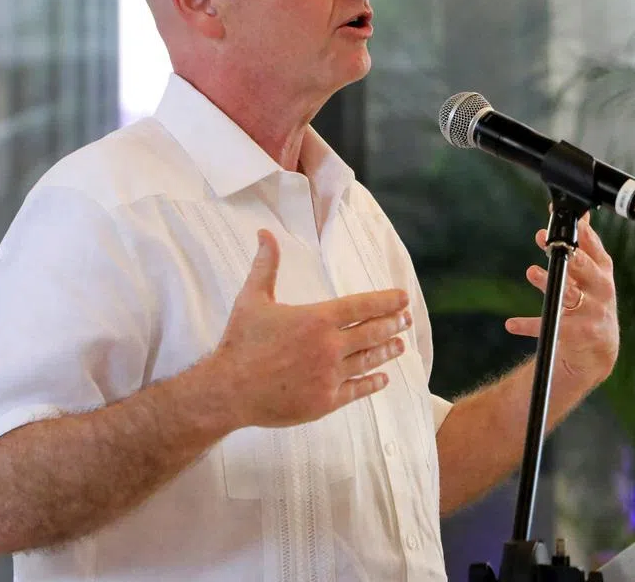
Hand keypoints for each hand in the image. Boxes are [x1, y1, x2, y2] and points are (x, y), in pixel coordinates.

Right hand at [202, 229, 410, 429]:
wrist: (227, 391)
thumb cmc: (239, 342)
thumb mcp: (252, 298)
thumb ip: (265, 265)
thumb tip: (265, 233)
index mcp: (317, 319)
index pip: (362, 306)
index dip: (386, 301)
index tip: (403, 298)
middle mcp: (330, 346)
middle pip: (372, 332)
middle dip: (393, 324)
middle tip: (407, 319)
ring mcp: (330, 375)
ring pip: (369, 360)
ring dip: (387, 350)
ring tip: (401, 345)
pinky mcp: (325, 401)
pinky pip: (357, 390)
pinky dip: (373, 382)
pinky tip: (383, 377)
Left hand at [505, 213, 618, 384]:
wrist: (598, 349)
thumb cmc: (591, 302)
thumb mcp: (592, 274)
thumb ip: (585, 247)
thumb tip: (580, 214)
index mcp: (602, 271)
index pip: (594, 247)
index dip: (578, 232)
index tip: (560, 220)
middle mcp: (600, 290)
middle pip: (585, 269)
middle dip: (568, 255)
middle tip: (549, 243)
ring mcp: (591, 312)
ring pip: (568, 294)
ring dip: (547, 282)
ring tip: (531, 271)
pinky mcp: (578, 333)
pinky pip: (549, 326)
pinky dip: (528, 324)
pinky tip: (511, 323)